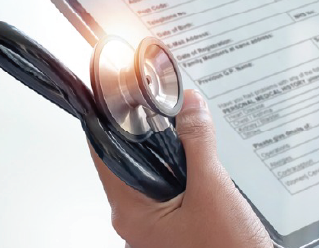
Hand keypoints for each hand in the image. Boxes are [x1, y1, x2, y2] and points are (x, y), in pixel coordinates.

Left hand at [90, 89, 272, 247]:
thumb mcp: (213, 190)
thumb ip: (198, 143)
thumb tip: (190, 107)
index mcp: (132, 213)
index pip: (105, 154)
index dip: (108, 120)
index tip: (114, 91)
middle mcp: (136, 220)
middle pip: (128, 161)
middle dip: (146, 131)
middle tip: (161, 102)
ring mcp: (154, 225)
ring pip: (150, 174)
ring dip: (167, 150)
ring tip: (186, 126)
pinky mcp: (174, 226)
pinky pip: (168, 189)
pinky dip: (180, 169)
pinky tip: (198, 157)